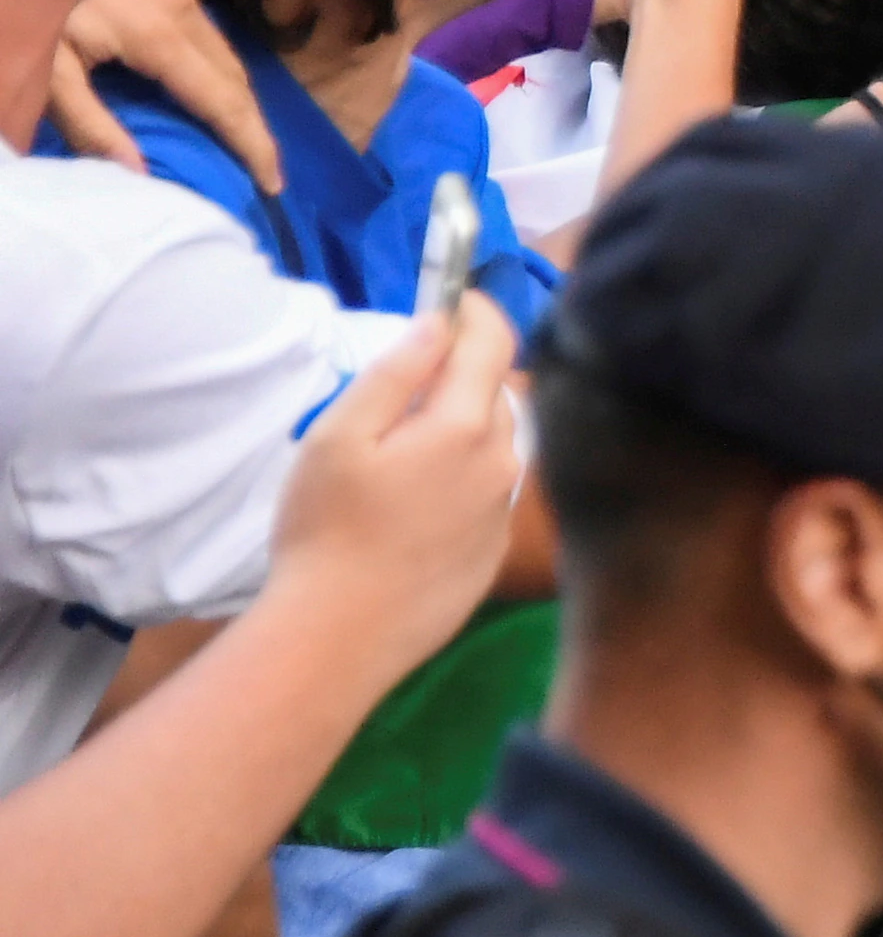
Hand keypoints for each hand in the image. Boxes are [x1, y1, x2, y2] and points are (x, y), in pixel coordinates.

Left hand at [53, 0, 282, 192]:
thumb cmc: (32, 1)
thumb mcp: (47, 69)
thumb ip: (89, 123)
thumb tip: (139, 174)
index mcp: (160, 36)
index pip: (223, 101)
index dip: (252, 144)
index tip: (274, 184)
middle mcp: (184, 6)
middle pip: (233, 75)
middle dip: (250, 124)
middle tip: (259, 167)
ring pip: (220, 45)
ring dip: (231, 90)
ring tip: (232, 128)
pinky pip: (197, 18)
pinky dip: (206, 55)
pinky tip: (189, 71)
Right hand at [260, 297, 525, 678]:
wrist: (338, 637)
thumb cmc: (325, 531)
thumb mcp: (340, 437)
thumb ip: (395, 373)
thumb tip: (438, 324)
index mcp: (466, 427)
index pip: (494, 342)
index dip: (477, 312)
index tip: (455, 299)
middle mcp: (502, 464)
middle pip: (495, 394)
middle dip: (462, 377)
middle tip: (408, 386)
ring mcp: (503, 512)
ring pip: (495, 445)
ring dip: (464, 430)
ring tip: (404, 452)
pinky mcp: (492, 553)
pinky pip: (488, 494)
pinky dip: (463, 480)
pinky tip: (414, 508)